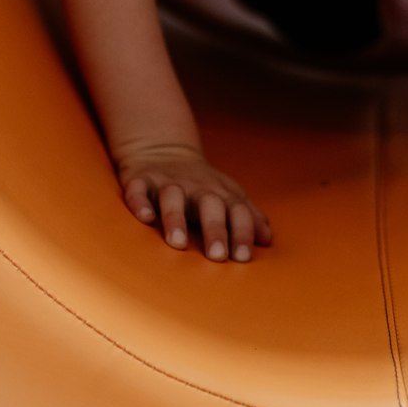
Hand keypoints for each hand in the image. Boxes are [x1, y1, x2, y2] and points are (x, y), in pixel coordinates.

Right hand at [116, 143, 272, 262]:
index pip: (237, 210)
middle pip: (209, 205)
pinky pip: (139, 190)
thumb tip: (268, 239)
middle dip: (215, 229)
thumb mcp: (228, 196)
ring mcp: (168, 182)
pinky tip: (145, 218)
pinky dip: (141, 202)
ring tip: (178, 243)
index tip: (244, 257)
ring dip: (175, 218)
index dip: (242, 232)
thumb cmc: (201, 185)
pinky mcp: (141, 180)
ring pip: (172, 197)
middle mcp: (196, 187)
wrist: (163, 149)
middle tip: (218, 257)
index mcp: (220, 194)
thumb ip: (248, 217)